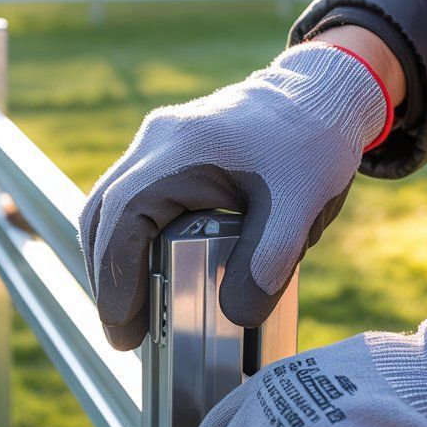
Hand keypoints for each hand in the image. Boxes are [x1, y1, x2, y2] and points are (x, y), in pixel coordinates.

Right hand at [79, 42, 389, 349]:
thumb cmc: (313, 143)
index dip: (115, 277)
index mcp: (179, 152)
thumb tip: (235, 316)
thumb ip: (269, 261)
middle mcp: (157, 142)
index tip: (124, 327)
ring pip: (111, 206)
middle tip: (125, 334)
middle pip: (102, 216)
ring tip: (135, 313)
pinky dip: (131, 240)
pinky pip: (132, 198)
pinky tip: (151, 272)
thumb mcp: (301, 205)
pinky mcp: (169, 150)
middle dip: (107, 278)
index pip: (122, 220)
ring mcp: (158, 142)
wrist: (323, 92)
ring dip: (114, 260)